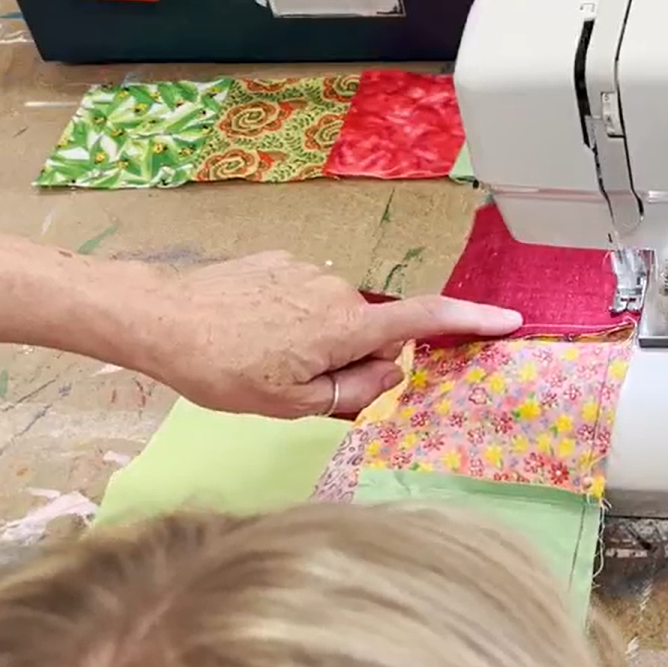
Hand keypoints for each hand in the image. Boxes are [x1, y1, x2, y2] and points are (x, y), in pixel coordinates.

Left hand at [128, 251, 520, 418]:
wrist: (159, 318)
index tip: (508, 321)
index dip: (471, 321)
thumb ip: (354, 391)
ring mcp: (308, 272)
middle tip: (299, 383)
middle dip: (353, 357)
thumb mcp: (292, 404)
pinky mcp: (281, 262)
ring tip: (262, 359)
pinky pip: (306, 299)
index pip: (425, 321)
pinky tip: (249, 334)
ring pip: (336, 317)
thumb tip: (389, 372)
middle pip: (374, 331)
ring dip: (316, 341)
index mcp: (347, 326)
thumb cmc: (221, 368)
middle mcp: (337, 290)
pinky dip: (291, 321)